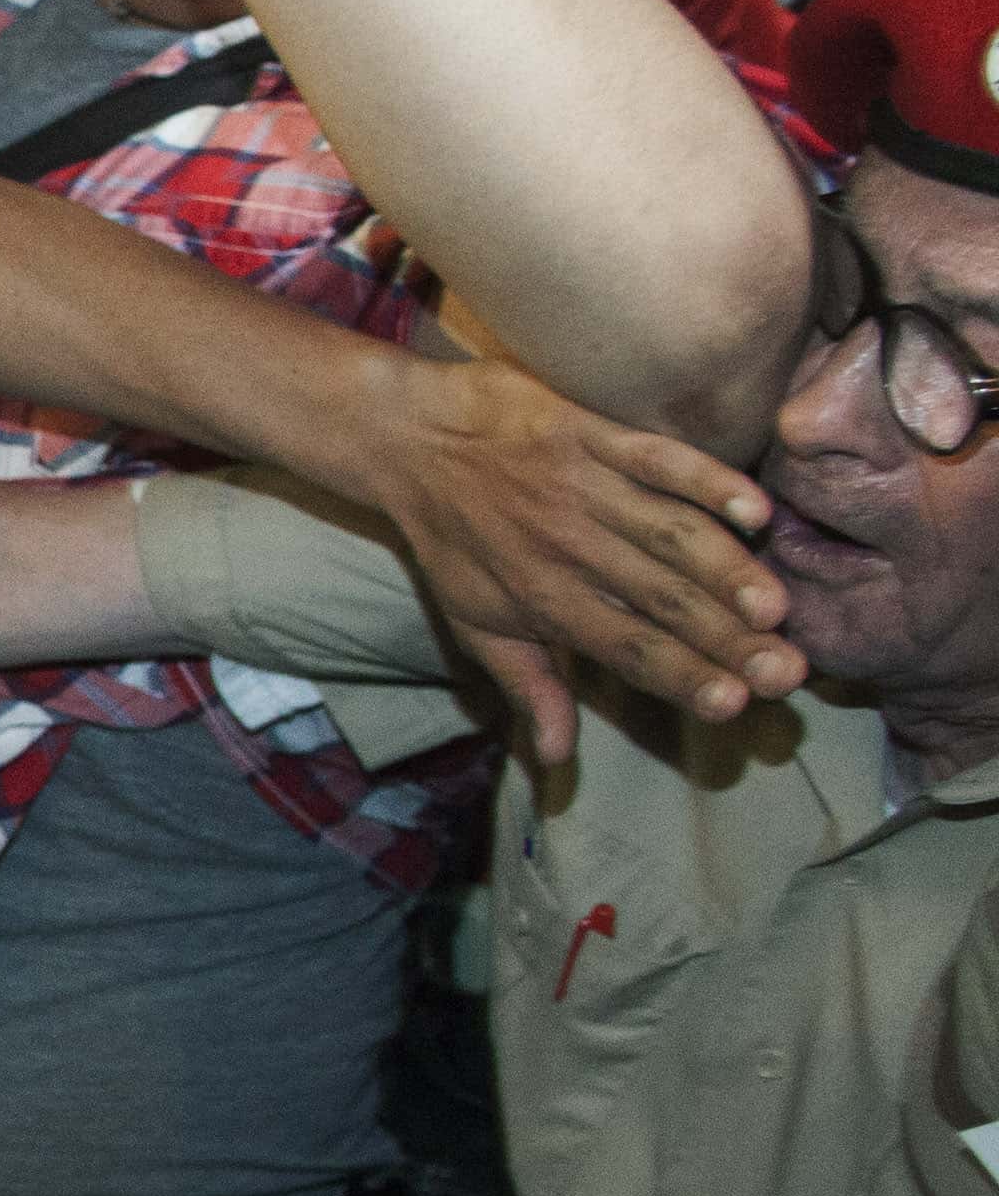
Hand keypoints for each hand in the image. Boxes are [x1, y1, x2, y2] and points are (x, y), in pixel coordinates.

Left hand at [330, 344, 801, 761]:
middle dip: (727, 639)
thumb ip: (529, 686)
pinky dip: (705, 482)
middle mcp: (571, 551)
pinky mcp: (592, 436)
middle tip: (787, 671)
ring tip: (775, 609)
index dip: (682, 675)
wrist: (407, 439)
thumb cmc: (452, 541)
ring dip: (727, 572)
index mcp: (547, 602)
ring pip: (669, 538)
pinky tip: (753, 510)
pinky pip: (657, 460)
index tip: (736, 704)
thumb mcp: (476, 622)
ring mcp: (585, 492)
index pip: (627, 647)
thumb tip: (557, 758)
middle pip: (661, 601)